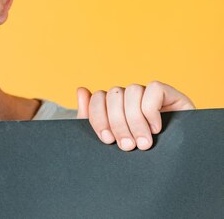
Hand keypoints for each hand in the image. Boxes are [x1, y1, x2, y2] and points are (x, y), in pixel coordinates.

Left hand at [76, 81, 193, 150]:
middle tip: (128, 146)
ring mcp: (149, 94)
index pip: (98, 97)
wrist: (176, 168)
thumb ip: (91, 117)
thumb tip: (81, 90)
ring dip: (135, 120)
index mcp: (115, 105)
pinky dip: (151, 110)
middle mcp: (131, 97)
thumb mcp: (112, 140)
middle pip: (114, 94)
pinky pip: (154, 89)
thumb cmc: (139, 154)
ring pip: (132, 90)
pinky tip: (156, 128)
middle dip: (118, 123)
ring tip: (143, 142)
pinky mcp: (170, 94)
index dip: (99, 117)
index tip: (107, 140)